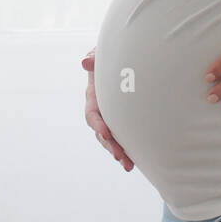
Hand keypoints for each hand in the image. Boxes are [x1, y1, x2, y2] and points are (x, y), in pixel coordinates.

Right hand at [82, 48, 133, 170]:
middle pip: (101, 132)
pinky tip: (135, 161)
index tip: (106, 132)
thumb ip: (94, 58)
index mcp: (93, 97)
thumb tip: (85, 62)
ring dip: (119, 153)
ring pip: (111, 140)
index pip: (92, 114)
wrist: (124, 60)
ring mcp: (111, 118)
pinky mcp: (123, 121)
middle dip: (109, 145)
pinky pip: (123, 138)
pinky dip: (128, 150)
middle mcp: (101, 111)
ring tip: (128, 165)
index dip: (98, 124)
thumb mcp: (101, 56)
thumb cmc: (110, 57)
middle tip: (119, 155)